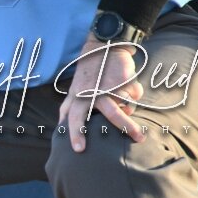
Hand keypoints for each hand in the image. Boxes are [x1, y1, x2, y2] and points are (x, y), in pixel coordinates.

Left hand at [57, 36, 145, 151]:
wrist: (103, 47)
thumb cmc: (88, 75)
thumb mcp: (74, 91)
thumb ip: (68, 109)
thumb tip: (59, 129)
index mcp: (77, 97)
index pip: (73, 117)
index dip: (75, 133)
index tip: (79, 150)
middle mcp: (93, 92)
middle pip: (110, 113)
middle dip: (124, 127)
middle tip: (137, 139)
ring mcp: (110, 86)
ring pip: (125, 106)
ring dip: (129, 114)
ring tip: (135, 125)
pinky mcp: (124, 79)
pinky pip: (134, 95)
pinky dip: (134, 94)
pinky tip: (128, 86)